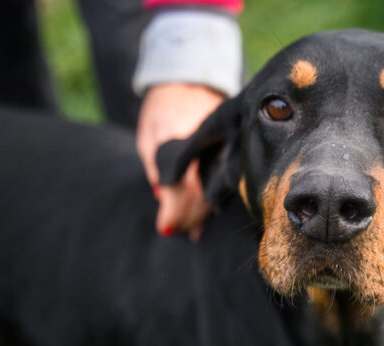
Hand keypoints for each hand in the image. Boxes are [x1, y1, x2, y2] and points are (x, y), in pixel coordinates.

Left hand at [136, 83, 224, 239]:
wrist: (190, 76)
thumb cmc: (163, 105)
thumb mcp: (150, 132)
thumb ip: (155, 163)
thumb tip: (161, 194)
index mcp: (186, 137)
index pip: (184, 184)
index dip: (175, 209)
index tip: (165, 227)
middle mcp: (212, 142)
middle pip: (204, 191)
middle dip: (189, 216)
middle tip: (174, 231)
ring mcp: (227, 144)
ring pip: (219, 187)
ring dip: (203, 212)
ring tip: (190, 231)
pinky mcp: (234, 147)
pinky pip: (227, 178)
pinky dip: (216, 197)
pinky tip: (208, 213)